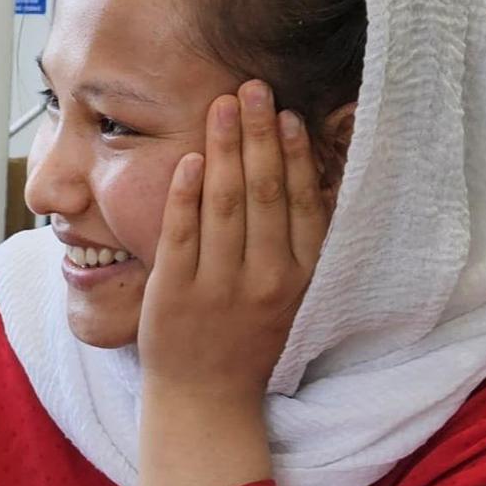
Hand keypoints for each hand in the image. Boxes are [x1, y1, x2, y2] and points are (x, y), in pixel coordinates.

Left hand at [138, 81, 327, 408]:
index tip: (289, 114)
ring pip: (224, 204)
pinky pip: (181, 232)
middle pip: (264, 192)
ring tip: (222, 105)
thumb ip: (298, 243)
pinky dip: (186, 191)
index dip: (294, 155)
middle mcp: (265, 279)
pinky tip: (191, 156)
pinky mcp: (175, 291)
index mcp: (300, 277)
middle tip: (253, 86)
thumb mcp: (291, 293)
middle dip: (258, 134)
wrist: (206, 399)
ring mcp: (219, 285)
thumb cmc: (248, 340)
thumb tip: (311, 180)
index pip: (301, 203)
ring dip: (224, 148)